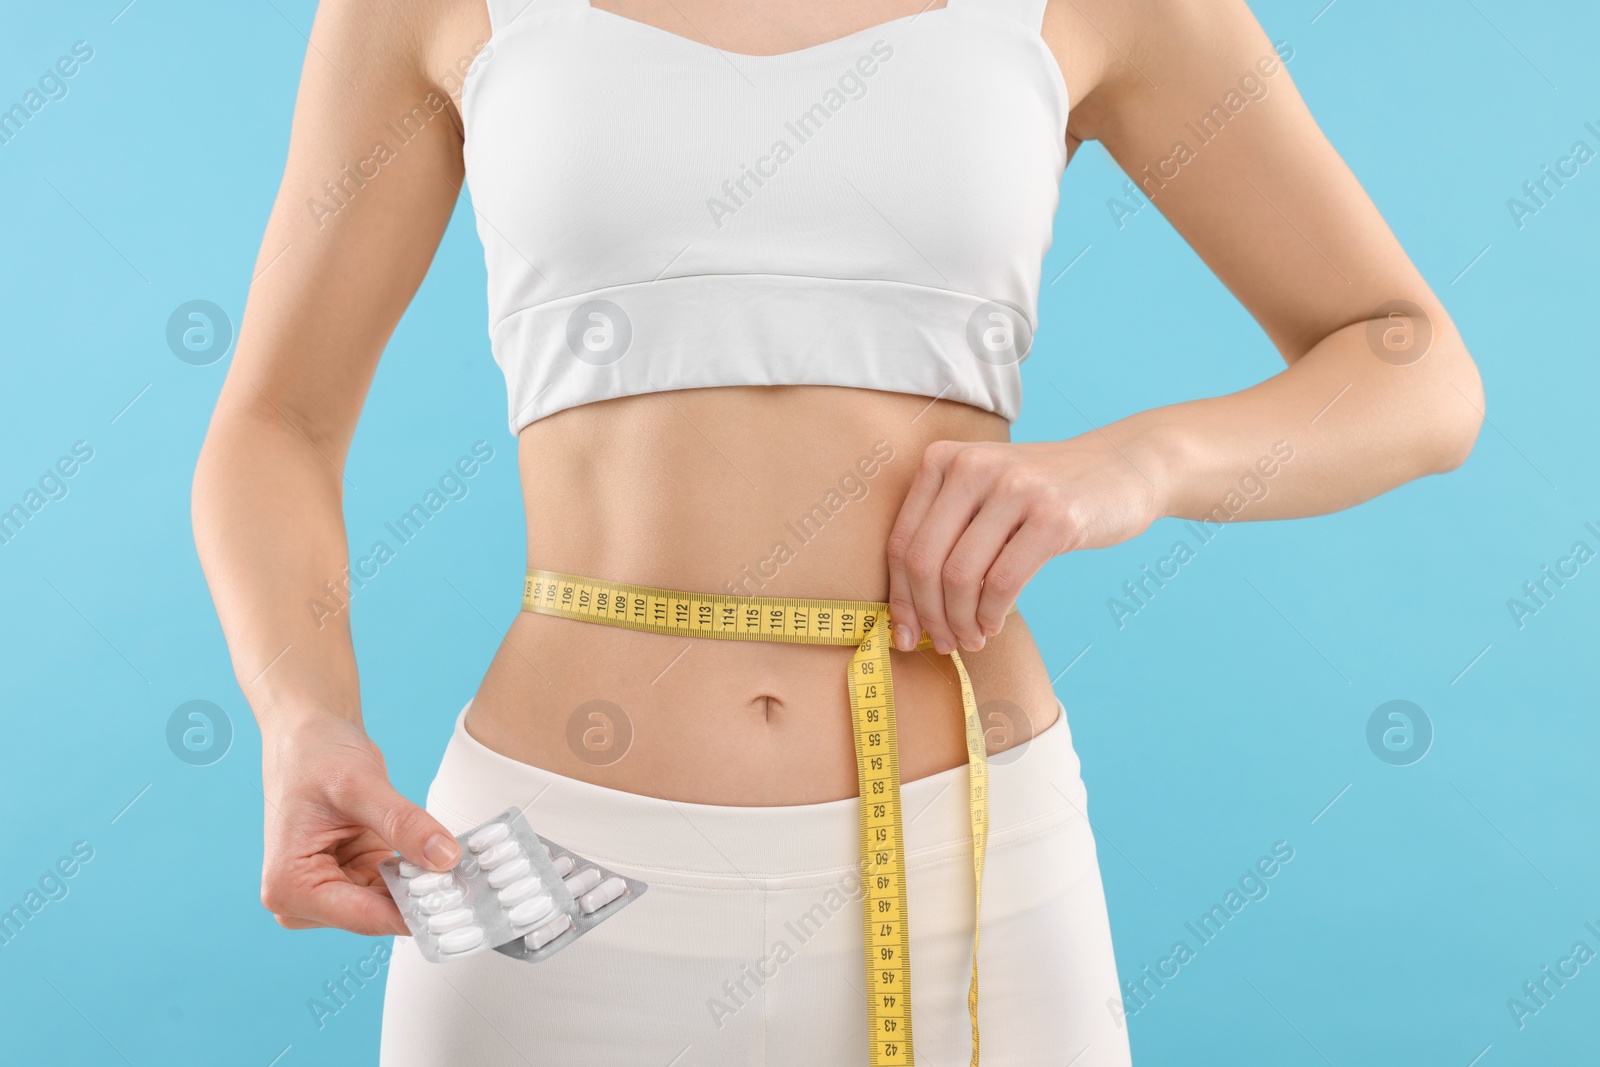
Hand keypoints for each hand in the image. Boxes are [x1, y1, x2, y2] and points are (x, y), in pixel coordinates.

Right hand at [258, 716, 459, 935]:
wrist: (310, 734)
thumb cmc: (315, 754)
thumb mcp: (361, 786)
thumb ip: (403, 824)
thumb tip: (445, 858)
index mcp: (289, 886)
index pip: (364, 916)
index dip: (415, 914)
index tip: (462, 910)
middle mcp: (303, 898)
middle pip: (378, 914)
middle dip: (423, 901)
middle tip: (472, 888)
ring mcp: (328, 889)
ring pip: (390, 904)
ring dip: (424, 888)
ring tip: (465, 874)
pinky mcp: (351, 876)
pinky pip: (392, 886)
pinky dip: (418, 875)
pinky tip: (445, 862)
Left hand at [885, 435, 1167, 653]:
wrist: (1123, 466)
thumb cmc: (1043, 493)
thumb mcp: (985, 491)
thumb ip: (944, 531)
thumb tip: (909, 610)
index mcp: (943, 459)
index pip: (902, 542)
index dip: (900, 597)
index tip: (903, 634)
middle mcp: (973, 466)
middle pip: (924, 562)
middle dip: (928, 616)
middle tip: (942, 643)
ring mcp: (1014, 488)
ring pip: (960, 576)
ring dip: (960, 622)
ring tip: (971, 638)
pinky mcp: (1054, 516)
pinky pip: (1003, 583)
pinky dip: (991, 615)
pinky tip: (993, 624)